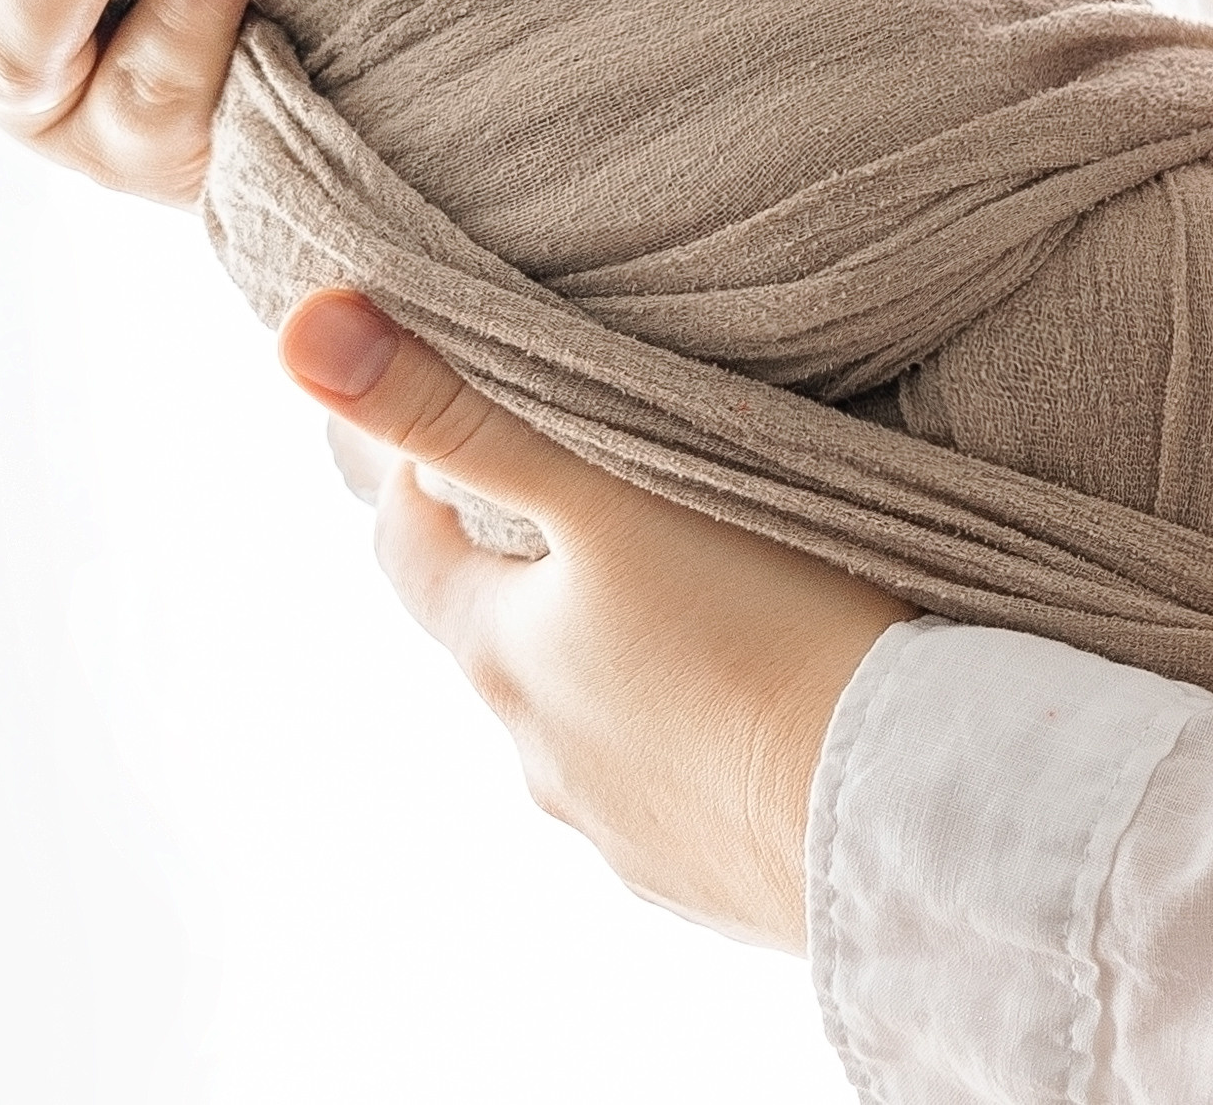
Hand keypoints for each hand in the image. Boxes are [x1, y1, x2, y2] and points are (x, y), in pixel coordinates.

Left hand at [276, 290, 911, 949]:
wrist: (910, 817)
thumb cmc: (758, 629)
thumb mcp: (603, 490)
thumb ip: (459, 410)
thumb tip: (302, 331)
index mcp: (502, 656)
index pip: (409, 550)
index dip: (418, 474)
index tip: (459, 420)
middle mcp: (543, 758)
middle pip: (500, 638)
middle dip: (527, 566)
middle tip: (593, 486)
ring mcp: (629, 833)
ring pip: (592, 719)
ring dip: (615, 659)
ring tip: (693, 590)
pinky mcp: (718, 880)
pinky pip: (680, 791)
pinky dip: (694, 737)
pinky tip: (757, 701)